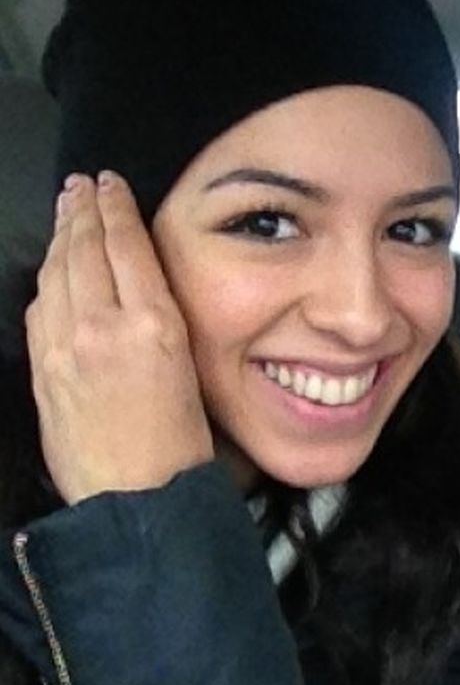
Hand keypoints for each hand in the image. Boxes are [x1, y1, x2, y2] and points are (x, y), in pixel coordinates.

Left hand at [25, 172, 213, 504]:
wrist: (137, 501)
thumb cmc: (182, 448)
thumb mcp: (195, 372)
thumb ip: (163, 324)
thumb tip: (146, 291)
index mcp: (154, 326)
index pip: (127, 246)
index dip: (115, 208)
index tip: (111, 183)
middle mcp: (104, 327)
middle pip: (85, 250)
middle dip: (82, 210)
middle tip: (81, 184)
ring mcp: (65, 347)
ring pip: (56, 273)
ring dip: (61, 236)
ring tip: (67, 210)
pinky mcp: (44, 370)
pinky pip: (40, 308)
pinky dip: (47, 280)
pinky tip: (53, 270)